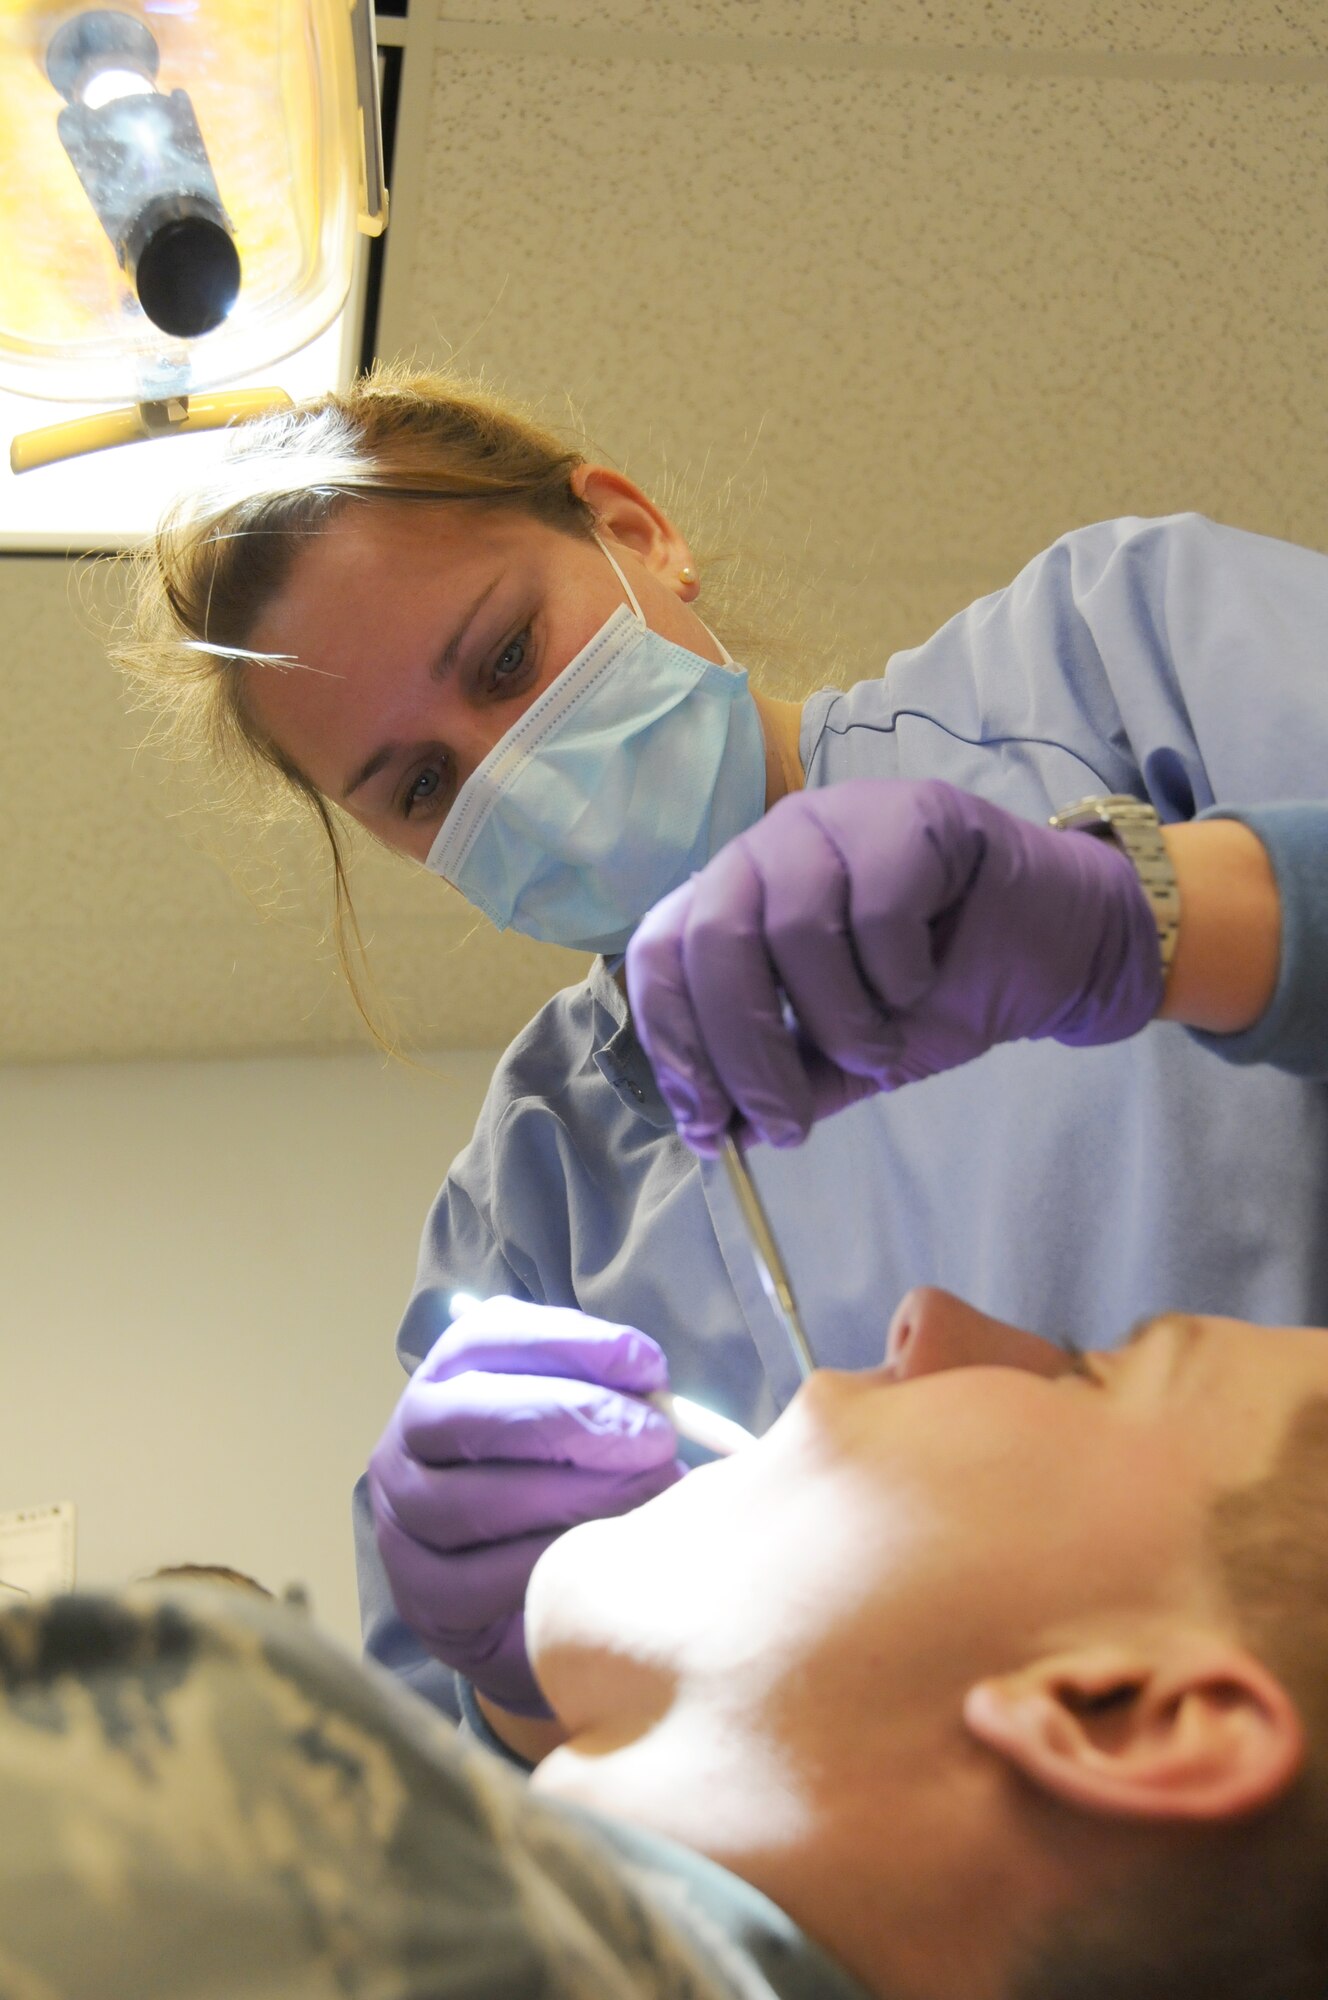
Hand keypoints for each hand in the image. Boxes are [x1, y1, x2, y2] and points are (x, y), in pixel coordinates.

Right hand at [368, 1295, 684, 1716]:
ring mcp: (402, 1518)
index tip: (647, 1365)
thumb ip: (601, 1392)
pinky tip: (608, 1551)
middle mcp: (407, 1438)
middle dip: (577, 1419)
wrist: (511, 1595)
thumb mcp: (569, 1420)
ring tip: (650, 1493)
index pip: (489, 1337)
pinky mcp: (421, 1594)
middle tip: (656, 1437)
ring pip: (480, 1501)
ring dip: (579, 1495)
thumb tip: (655, 1392)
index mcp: (445, 1376)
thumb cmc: (554, 1482)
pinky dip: (554, 1562)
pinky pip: (484, 1578)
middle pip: (478, 1415)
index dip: (571, 1343)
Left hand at [625, 777, 1161, 1153]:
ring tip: (882, 1045)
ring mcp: (834, 819)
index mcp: (737, 898)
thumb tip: (718, 1134)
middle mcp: (767, 847)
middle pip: (713, 942)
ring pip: (794, 928)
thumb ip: (786, 1082)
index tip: (705, 1126)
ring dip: (840, 1020)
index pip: (660, 953)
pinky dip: (897, 973)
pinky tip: (923, 979)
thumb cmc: (941, 991)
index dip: (673, 1042)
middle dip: (746, 1052)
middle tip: (790, 1122)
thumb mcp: (850, 1056)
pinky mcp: (906, 815)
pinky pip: (876, 909)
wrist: (1054, 949)